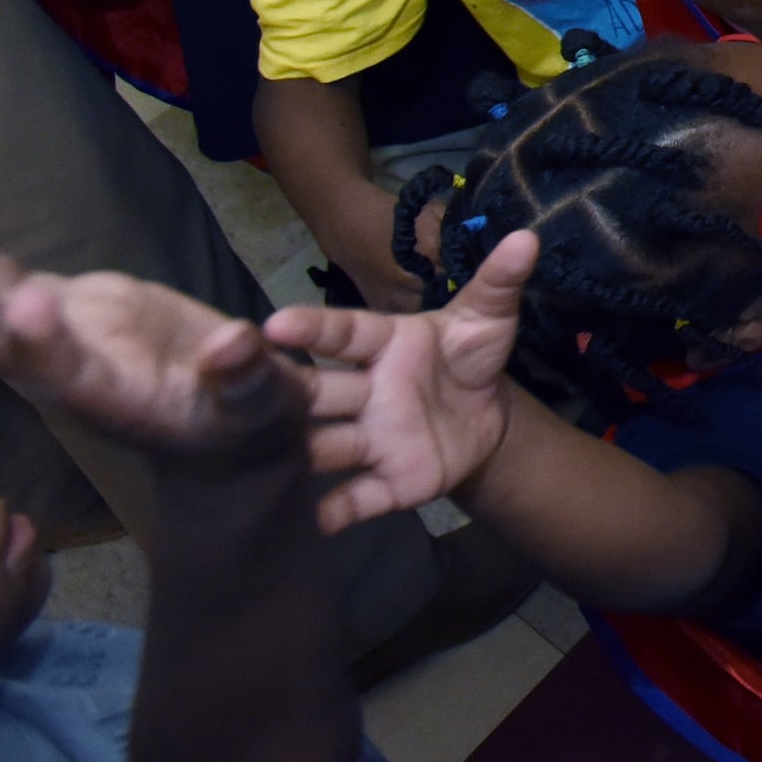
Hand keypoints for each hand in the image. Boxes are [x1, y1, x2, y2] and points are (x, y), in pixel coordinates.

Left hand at [0, 227, 302, 467]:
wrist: (218, 421)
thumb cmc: (247, 420)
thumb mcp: (261, 406)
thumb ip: (246, 379)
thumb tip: (233, 343)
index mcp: (117, 402)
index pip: (69, 375)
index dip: (46, 344)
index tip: (27, 300)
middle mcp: (69, 379)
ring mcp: (57, 345)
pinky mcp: (63, 315)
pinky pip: (7, 292)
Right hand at [259, 233, 532, 528]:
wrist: (487, 417)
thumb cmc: (469, 357)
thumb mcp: (488, 319)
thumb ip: (499, 282)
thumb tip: (526, 239)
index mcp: (383, 345)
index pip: (343, 333)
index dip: (312, 327)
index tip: (273, 325)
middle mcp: (364, 392)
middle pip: (316, 392)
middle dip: (282, 391)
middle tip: (235, 389)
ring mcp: (372, 439)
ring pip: (324, 445)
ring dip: (296, 452)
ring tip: (254, 458)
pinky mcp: (388, 481)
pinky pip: (356, 498)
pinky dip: (336, 511)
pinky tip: (312, 522)